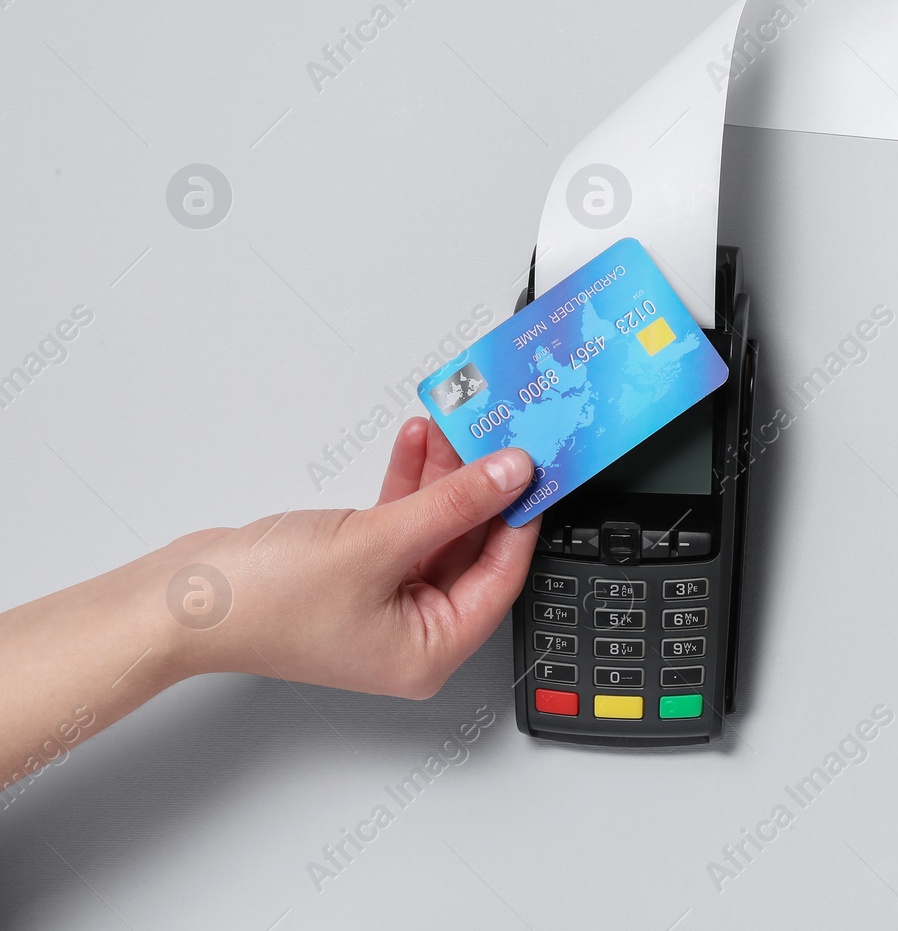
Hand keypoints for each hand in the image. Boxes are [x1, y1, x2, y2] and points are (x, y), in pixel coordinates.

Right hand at [151, 417, 538, 697]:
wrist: (178, 600)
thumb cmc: (261, 603)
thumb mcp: (378, 542)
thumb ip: (453, 504)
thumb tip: (510, 476)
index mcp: (431, 652)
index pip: (501, 578)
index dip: (521, 519)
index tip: (539, 472)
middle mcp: (413, 634)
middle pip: (471, 550)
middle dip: (480, 488)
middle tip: (501, 438)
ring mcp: (384, 603)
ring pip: (435, 529)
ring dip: (443, 477)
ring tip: (456, 426)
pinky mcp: (356, 573)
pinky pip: (401, 524)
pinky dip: (408, 485)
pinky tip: (415, 443)